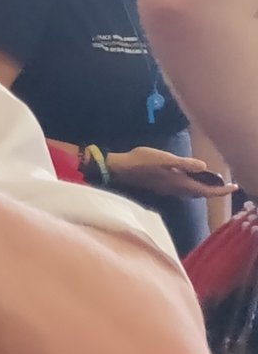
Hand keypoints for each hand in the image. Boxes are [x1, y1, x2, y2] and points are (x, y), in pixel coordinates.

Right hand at [107, 147, 237, 197]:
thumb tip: (204, 166)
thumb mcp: (164, 158)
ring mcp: (167, 189)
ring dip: (203, 189)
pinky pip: (183, 190)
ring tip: (211, 182)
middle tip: (225, 184)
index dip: (221, 190)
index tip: (234, 187)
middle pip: (200, 194)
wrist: (119, 169)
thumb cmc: (141, 161)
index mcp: (178, 182)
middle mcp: (175, 189)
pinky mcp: (161, 186)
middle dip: (214, 191)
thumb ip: (184, 163)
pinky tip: (190, 179)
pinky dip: (192, 187)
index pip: (206, 190)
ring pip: (191, 193)